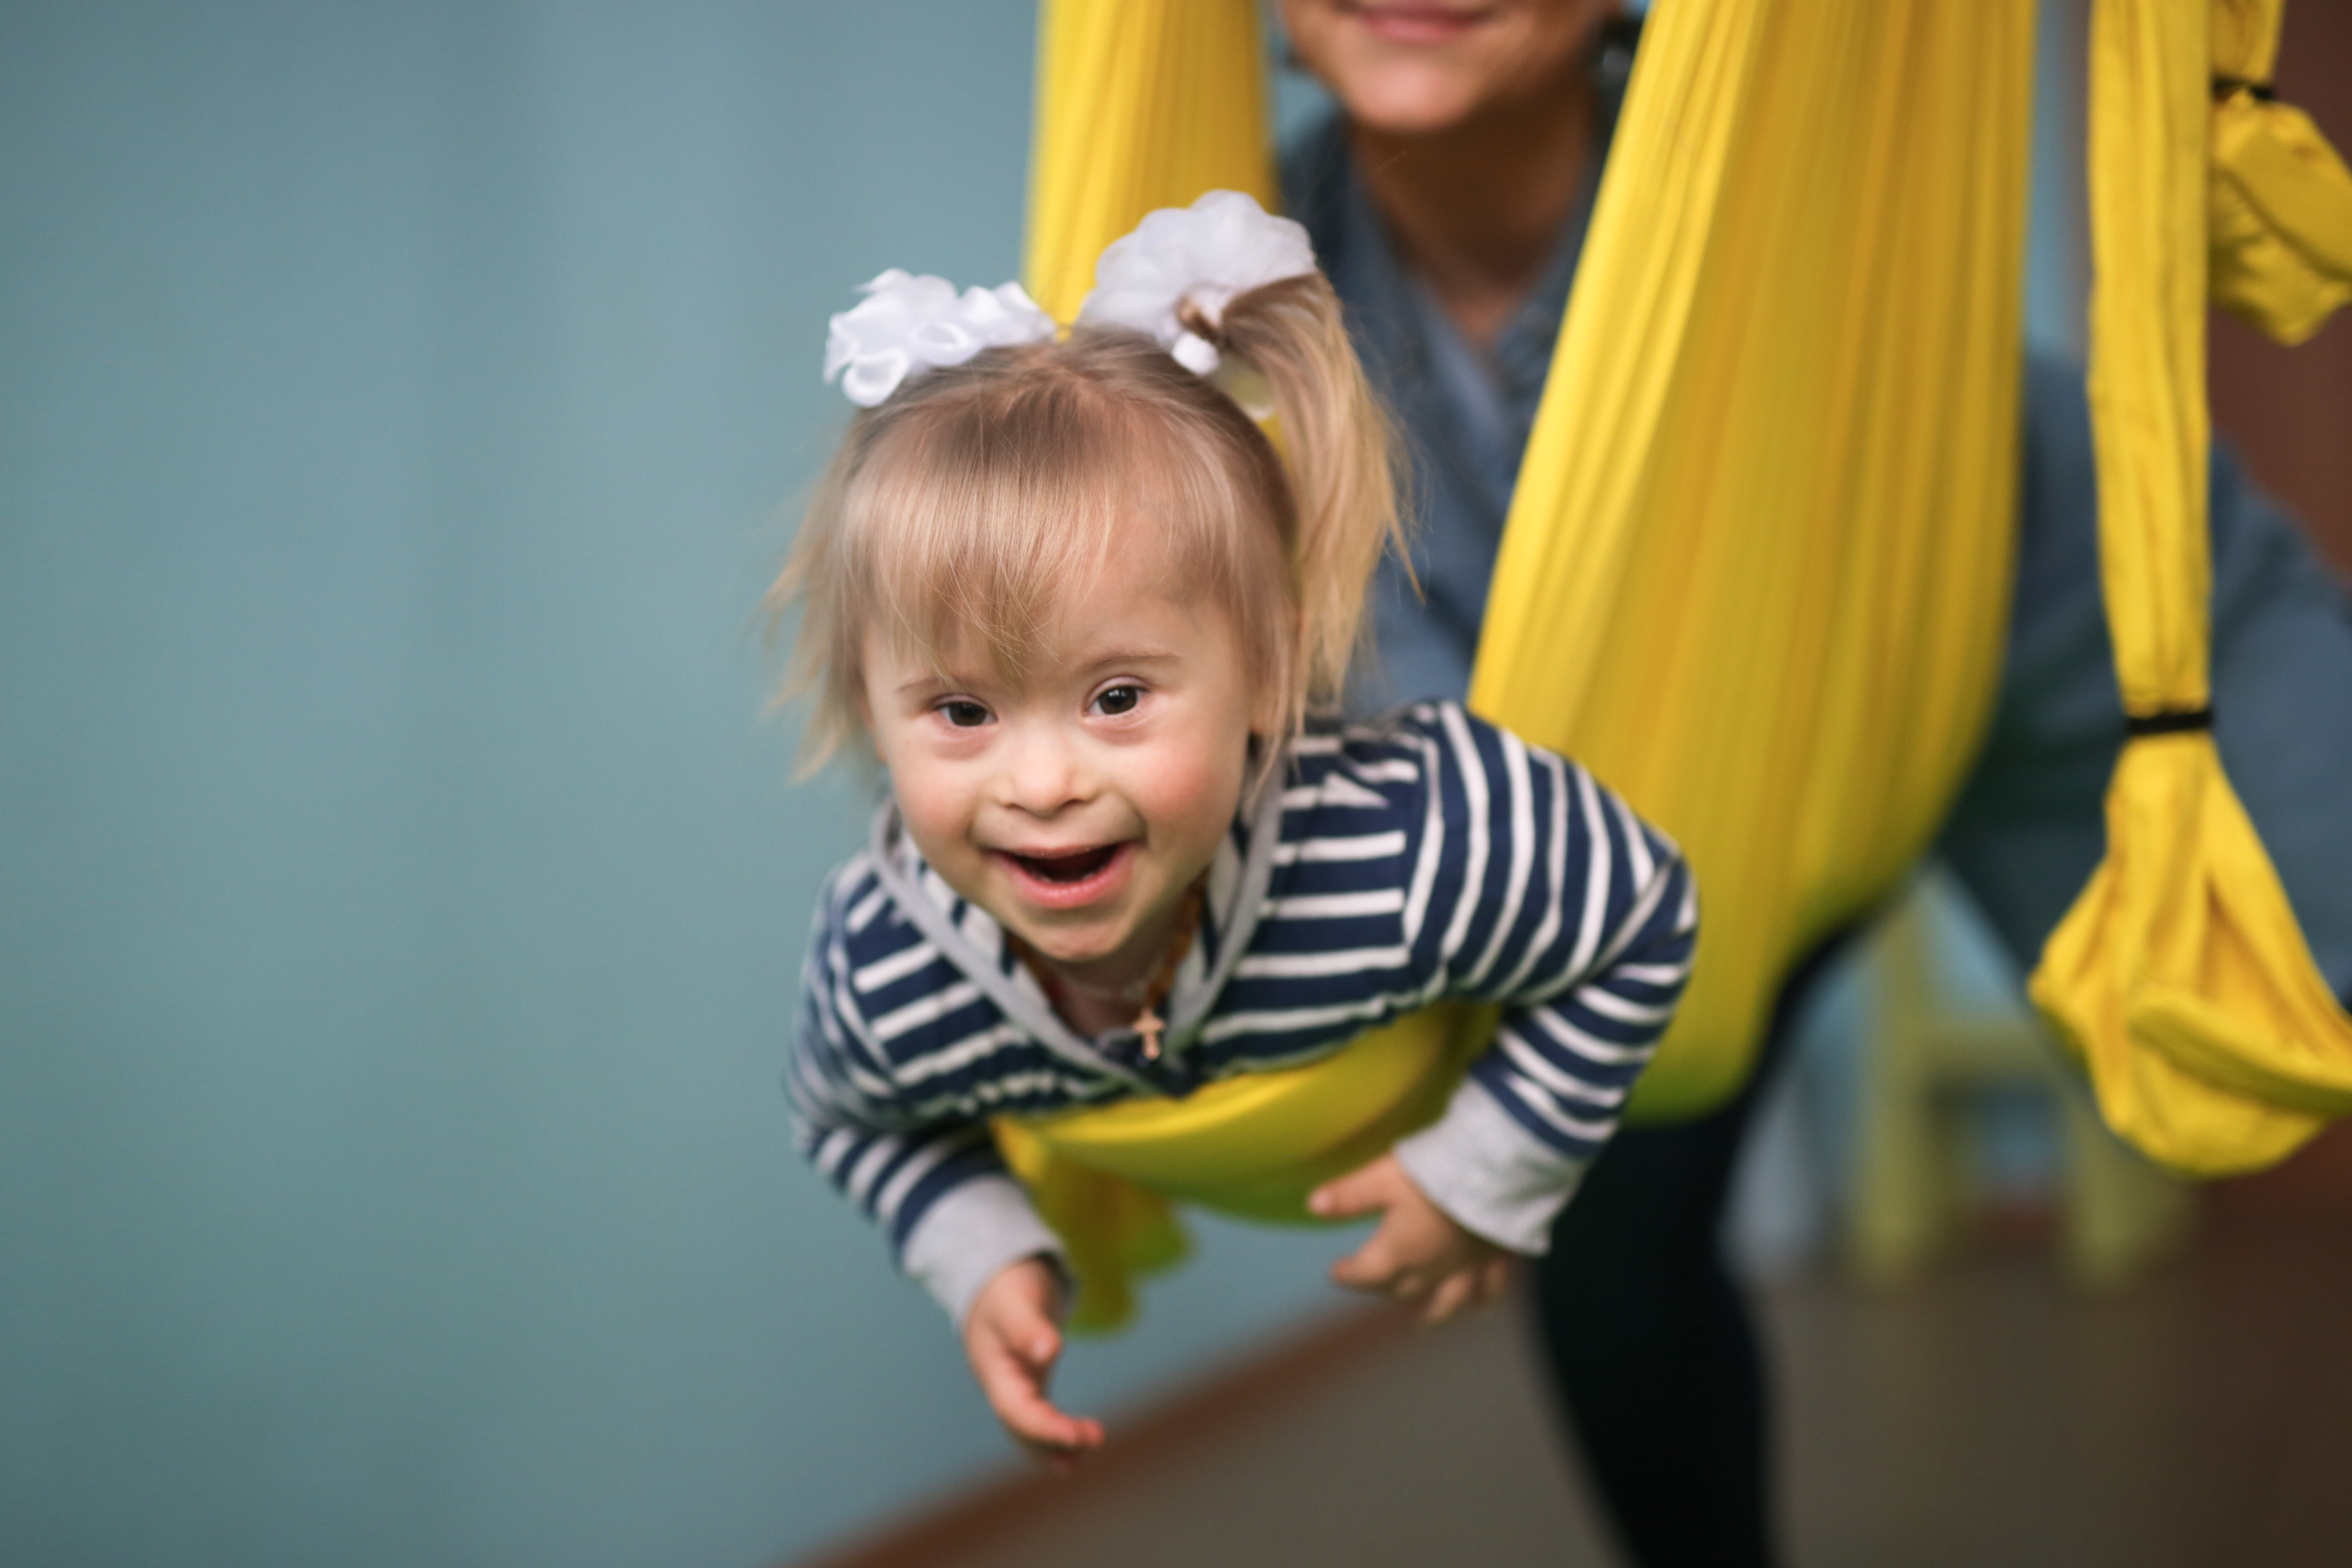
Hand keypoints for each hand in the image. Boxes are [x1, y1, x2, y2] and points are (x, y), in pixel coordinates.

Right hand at [962, 1257, 1104, 1466]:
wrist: (995, 1281)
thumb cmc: (1004, 1288)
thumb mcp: (1014, 1303)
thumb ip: (1027, 1328)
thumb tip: (1050, 1352)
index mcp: (995, 1372)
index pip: (1017, 1411)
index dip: (1044, 1428)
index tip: (1074, 1436)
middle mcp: (1002, 1388)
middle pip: (1024, 1427)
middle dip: (1055, 1440)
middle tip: (1095, 1437)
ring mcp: (1015, 1388)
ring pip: (1031, 1429)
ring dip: (1056, 1445)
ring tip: (1087, 1452)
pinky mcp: (1030, 1384)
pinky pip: (1040, 1418)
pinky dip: (1056, 1433)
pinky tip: (1078, 1444)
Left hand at [1309, 1153, 1513, 1325]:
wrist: (1496, 1175)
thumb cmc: (1434, 1174)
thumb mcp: (1383, 1178)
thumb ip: (1349, 1196)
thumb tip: (1312, 1206)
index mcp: (1400, 1252)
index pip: (1365, 1273)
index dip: (1348, 1275)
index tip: (1335, 1273)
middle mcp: (1431, 1269)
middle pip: (1402, 1289)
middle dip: (1384, 1288)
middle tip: (1374, 1282)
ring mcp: (1466, 1267)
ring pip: (1446, 1301)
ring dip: (1432, 1314)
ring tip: (1424, 1324)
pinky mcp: (1496, 1258)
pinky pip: (1490, 1289)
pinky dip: (1483, 1301)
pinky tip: (1481, 1306)